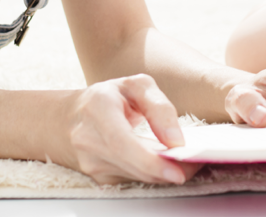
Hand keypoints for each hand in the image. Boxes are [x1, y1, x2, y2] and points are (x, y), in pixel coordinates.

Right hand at [55, 74, 200, 184]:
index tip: (177, 170)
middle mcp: (88, 139)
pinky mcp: (99, 178)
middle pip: (133, 165)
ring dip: (164, 173)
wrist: (68, 119)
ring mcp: (91, 163)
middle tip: (197, 164)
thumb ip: (159, 106)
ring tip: (188, 162)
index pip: (122, 143)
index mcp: (97, 108)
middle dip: (168, 169)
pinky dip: (153, 174)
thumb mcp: (135, 86)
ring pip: (136, 177)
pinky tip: (167, 164)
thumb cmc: (106, 98)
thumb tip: (176, 140)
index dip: (150, 161)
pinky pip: (133, 179)